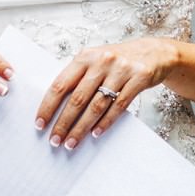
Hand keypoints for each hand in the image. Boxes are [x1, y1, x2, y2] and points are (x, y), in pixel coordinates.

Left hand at [35, 37, 176, 149]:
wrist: (154, 52)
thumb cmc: (118, 61)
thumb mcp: (95, 61)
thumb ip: (78, 77)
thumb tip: (54, 106)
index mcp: (85, 56)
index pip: (60, 84)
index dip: (48, 106)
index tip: (39, 124)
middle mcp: (101, 61)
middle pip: (77, 98)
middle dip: (63, 122)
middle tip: (54, 140)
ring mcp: (121, 69)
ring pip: (96, 105)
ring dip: (82, 128)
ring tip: (71, 143)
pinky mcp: (138, 78)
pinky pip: (118, 106)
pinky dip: (105, 122)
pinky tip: (95, 134)